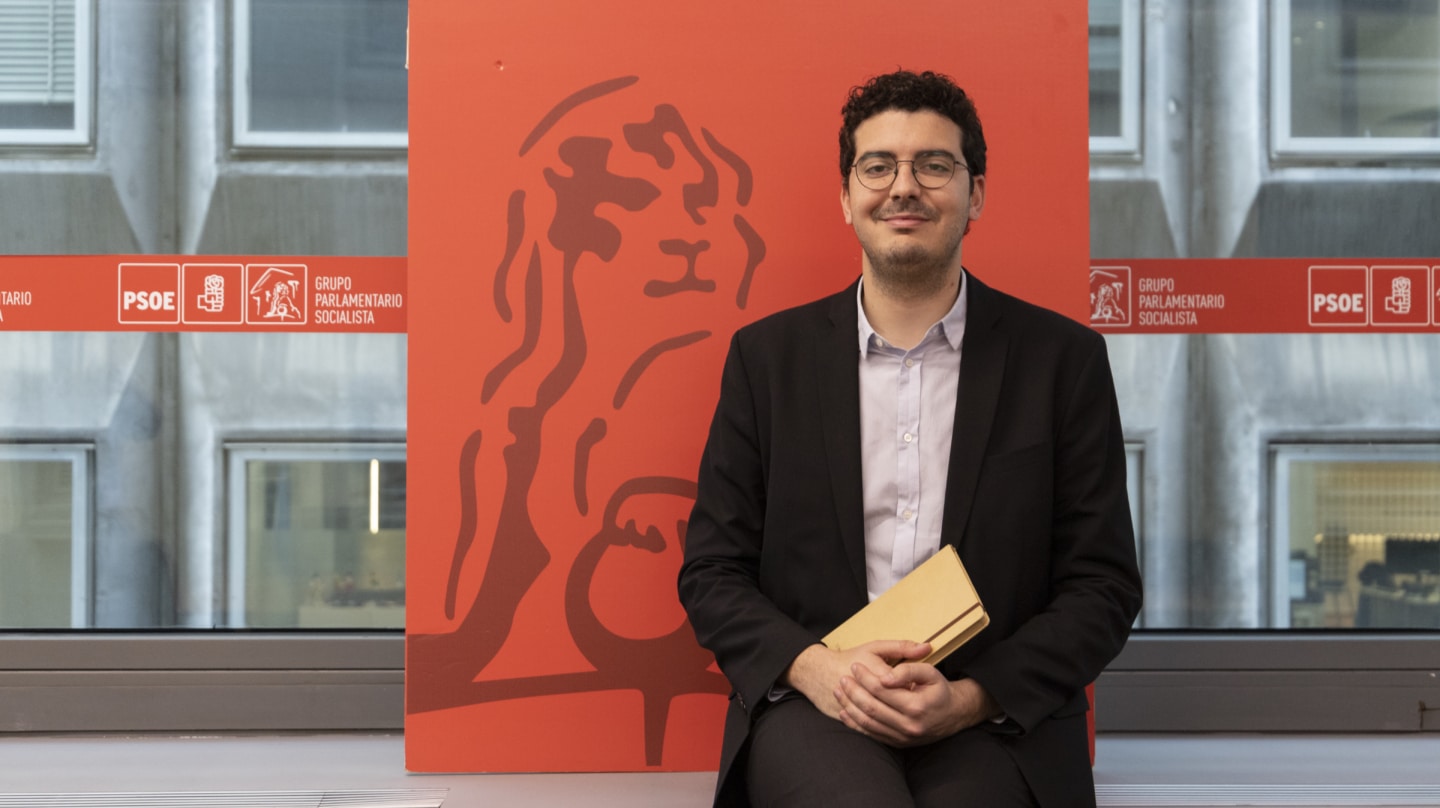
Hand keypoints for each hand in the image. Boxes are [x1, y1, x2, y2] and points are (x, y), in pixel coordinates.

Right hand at [781, 641, 930, 720]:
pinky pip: (867, 727)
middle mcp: (866, 692)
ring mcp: (858, 709)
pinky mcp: (848, 719)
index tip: (918, 687)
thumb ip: (902, 647)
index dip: (914, 688)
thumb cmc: (852, 657)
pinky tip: (887, 720)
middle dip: (905, 703)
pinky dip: (880, 724)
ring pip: (881, 716)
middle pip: (894, 702)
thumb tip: (927, 647)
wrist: (818, 671)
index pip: (904, 685)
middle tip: (912, 701)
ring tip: (901, 710)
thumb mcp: (877, 647)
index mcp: (876, 671)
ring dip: (893, 715)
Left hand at [836, 664, 999, 747]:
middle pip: (871, 707)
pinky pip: (871, 735)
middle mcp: (908, 725)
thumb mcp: (930, 673)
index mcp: (916, 706)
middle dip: (853, 691)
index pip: (882, 690)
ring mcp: (902, 737)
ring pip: (868, 722)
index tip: (855, 666)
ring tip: (839, 691)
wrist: (952, 715)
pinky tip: (844, 712)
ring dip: (849, 706)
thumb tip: (886, 676)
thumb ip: (908, 670)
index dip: (865, 677)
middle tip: (843, 678)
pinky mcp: (897, 743)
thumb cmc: (939, 690)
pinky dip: (855, 724)